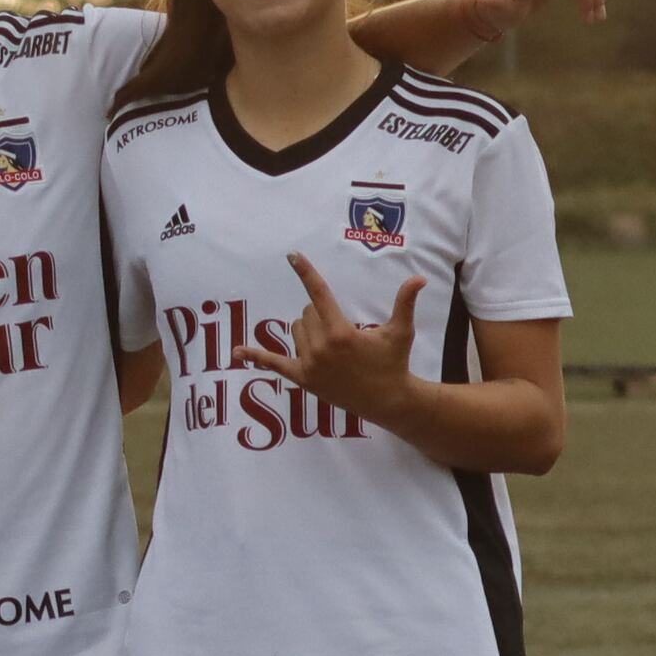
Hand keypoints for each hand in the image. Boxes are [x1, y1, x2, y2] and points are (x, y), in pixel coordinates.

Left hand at [242, 256, 424, 426]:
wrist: (387, 400)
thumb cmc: (394, 362)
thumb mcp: (400, 331)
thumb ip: (405, 303)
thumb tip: (419, 278)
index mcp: (340, 332)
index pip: (318, 294)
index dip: (306, 272)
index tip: (292, 255)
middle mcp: (320, 347)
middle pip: (307, 312)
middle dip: (322, 314)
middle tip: (344, 331)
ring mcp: (308, 364)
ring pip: (296, 330)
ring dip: (309, 330)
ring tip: (333, 346)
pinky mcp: (302, 378)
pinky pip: (274, 364)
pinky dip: (255, 358)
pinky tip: (236, 352)